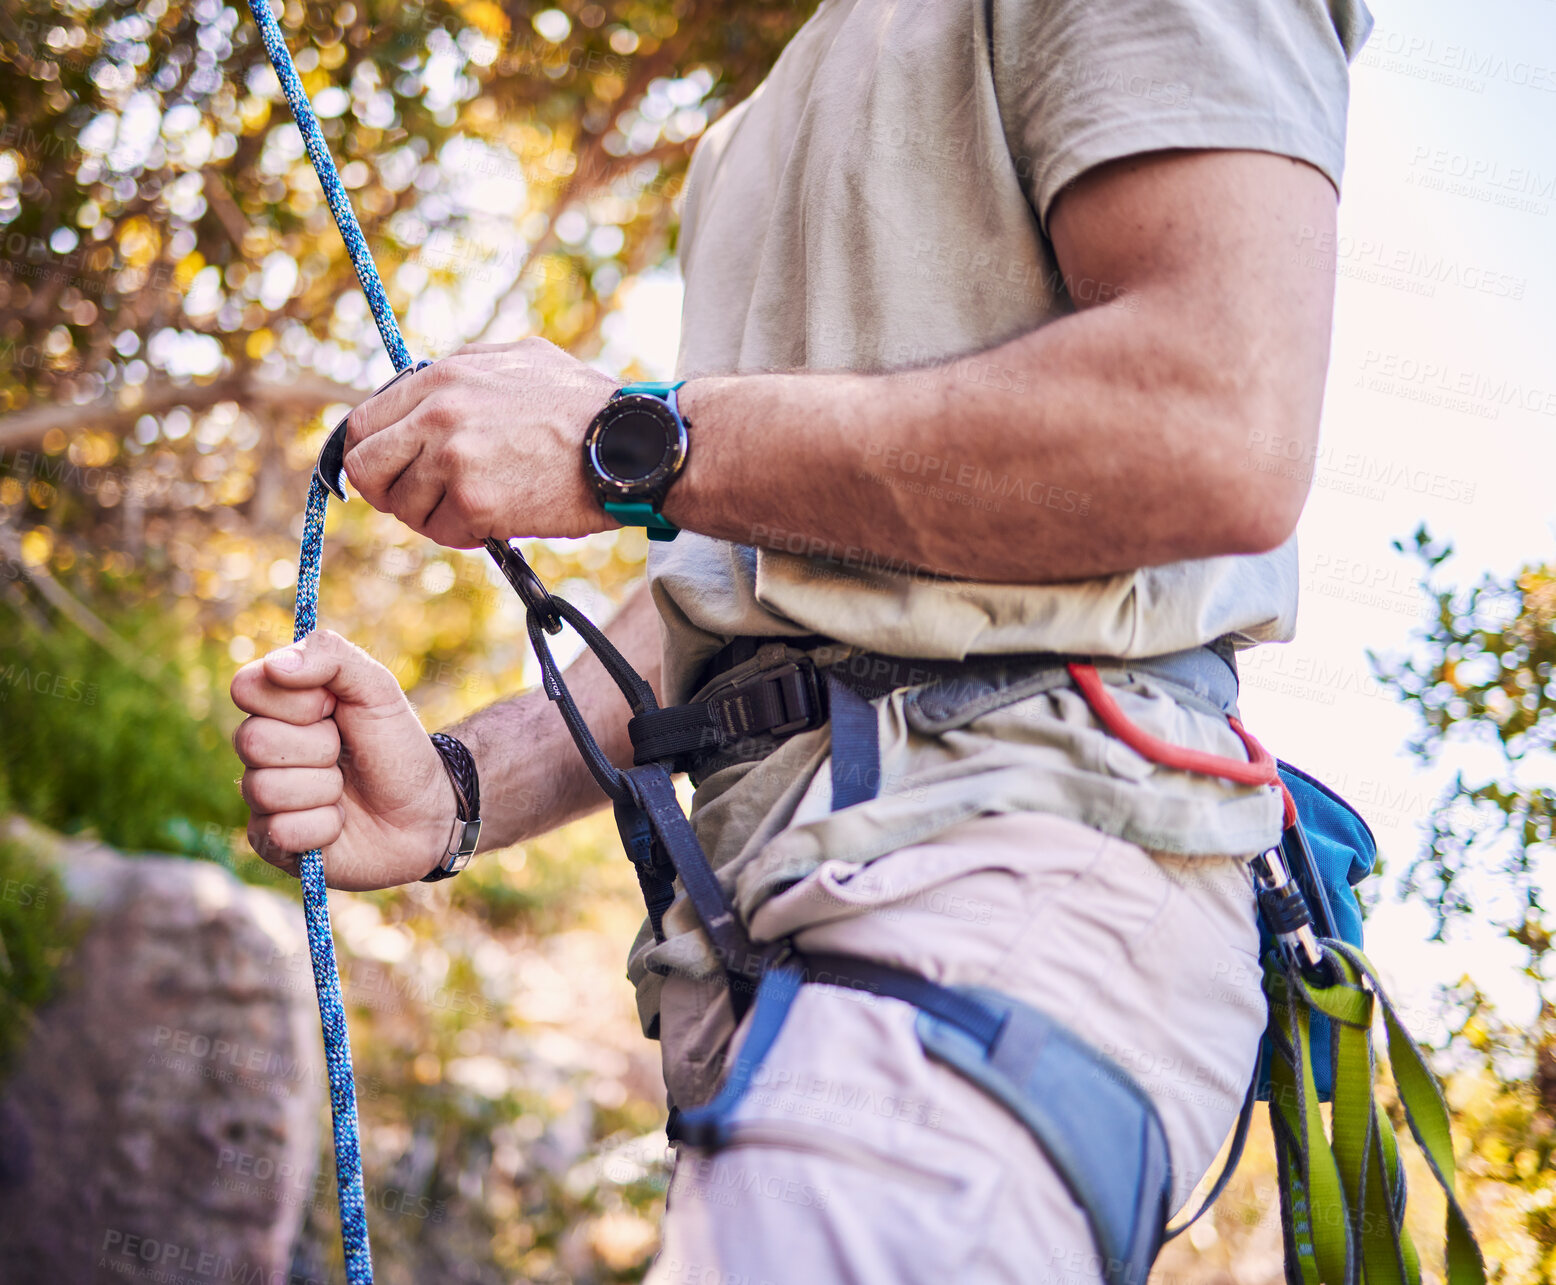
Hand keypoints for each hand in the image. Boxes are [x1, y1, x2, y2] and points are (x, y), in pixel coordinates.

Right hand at [231, 630, 458, 890]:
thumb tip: (276, 665)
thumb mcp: (378, 689)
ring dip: (325, 789)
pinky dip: (325, 826)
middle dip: (319, 747)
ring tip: (346, 791)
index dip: (296, 700)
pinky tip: (340, 823)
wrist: (426, 812)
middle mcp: (261, 750)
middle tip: (345, 753)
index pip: (246, 688)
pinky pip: (280, 831)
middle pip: (252, 739)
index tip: (334, 707)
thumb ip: (332, 656)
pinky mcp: (272, 842)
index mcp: (279, 707)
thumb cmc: (396, 747)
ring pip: (265, 788)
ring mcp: (263, 797)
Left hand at [342, 337, 620, 547]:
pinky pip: (444, 531)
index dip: (374, 454)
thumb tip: (424, 392)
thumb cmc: (583, 405)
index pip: (364, 422)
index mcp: (442, 376)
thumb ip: (462, 373)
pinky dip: (466, 534)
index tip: (393, 471)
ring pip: (404, 507)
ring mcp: (454, 459)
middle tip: (422, 501)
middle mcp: (438, 414)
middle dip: (388, 491)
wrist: (629, 446)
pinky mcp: (475, 502)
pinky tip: (500, 520)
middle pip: (367, 468)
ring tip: (478, 507)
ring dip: (435, 515)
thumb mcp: (518, 361)